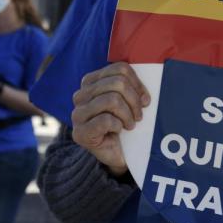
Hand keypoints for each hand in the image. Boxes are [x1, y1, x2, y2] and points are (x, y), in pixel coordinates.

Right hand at [71, 63, 150, 177]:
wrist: (117, 154)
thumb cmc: (124, 124)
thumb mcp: (128, 101)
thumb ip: (132, 88)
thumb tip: (144, 94)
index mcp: (91, 82)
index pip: (119, 69)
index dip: (137, 83)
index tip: (145, 100)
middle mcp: (80, 95)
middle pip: (117, 83)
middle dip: (134, 101)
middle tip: (138, 116)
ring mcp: (77, 115)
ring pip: (111, 100)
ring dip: (127, 115)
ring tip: (130, 124)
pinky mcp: (79, 133)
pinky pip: (105, 120)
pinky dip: (118, 126)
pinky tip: (118, 131)